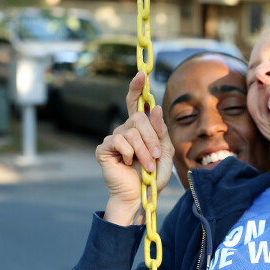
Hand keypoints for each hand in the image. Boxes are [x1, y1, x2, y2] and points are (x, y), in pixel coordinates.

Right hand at [96, 72, 174, 225]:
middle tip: (156, 158)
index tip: (141, 74)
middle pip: (139, 118)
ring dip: (144, 151)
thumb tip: (155, 107)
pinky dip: (130, 154)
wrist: (140, 196)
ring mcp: (113, 138)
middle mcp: (125, 130)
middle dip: (152, 139)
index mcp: (140, 129)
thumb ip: (161, 131)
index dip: (137, 88)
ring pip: (132, 132)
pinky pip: (119, 141)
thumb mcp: (165, 152)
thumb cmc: (152, 176)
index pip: (136, 104)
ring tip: (146, 167)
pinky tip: (128, 165)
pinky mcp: (103, 148)